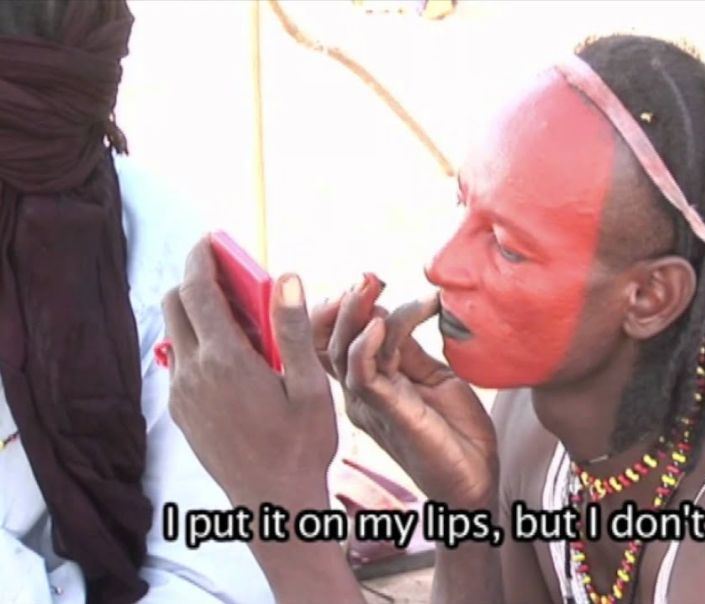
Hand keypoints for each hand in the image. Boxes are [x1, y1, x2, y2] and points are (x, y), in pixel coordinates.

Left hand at [164, 237, 336, 508]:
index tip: (210, 239)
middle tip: (231, 277)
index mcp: (225, 360)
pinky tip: (233, 359)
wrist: (273, 503)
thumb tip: (286, 277)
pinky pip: (179, 363)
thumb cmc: (300, 445)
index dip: (201, 257)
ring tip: (239, 319)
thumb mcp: (309, 385)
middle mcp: (192, 373)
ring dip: (197, 314)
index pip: (198, 290)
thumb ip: (292, 328)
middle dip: (196, 281)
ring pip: (175, 334)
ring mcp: (182, 395)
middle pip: (175, 305)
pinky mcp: (181, 414)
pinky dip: (198, 344)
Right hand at [311, 283, 497, 509]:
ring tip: (372, 286)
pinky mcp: (388, 416)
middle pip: (330, 342)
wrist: (477, 478)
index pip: (336, 342)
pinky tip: (382, 324)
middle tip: (369, 278)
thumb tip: (394, 312)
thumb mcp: (434, 378)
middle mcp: (361, 395)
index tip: (368, 281)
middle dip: (345, 303)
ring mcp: (370, 406)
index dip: (341, 309)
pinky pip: (364, 377)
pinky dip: (368, 347)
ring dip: (356, 314)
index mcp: (371, 384)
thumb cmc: (457, 432)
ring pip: (342, 353)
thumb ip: (411, 350)